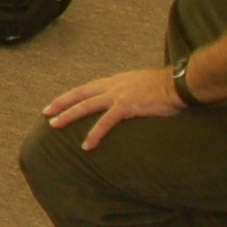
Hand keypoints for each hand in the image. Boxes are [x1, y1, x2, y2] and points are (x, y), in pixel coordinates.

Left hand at [43, 65, 186, 151]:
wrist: (179, 84)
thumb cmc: (166, 87)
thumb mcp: (142, 86)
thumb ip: (130, 92)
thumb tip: (127, 101)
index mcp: (116, 81)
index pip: (87, 88)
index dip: (71, 95)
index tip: (58, 102)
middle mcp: (113, 85)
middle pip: (80, 94)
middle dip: (61, 103)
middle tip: (46, 112)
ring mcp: (118, 95)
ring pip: (86, 106)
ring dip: (68, 115)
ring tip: (54, 125)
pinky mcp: (127, 106)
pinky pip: (105, 122)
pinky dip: (94, 134)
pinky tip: (86, 145)